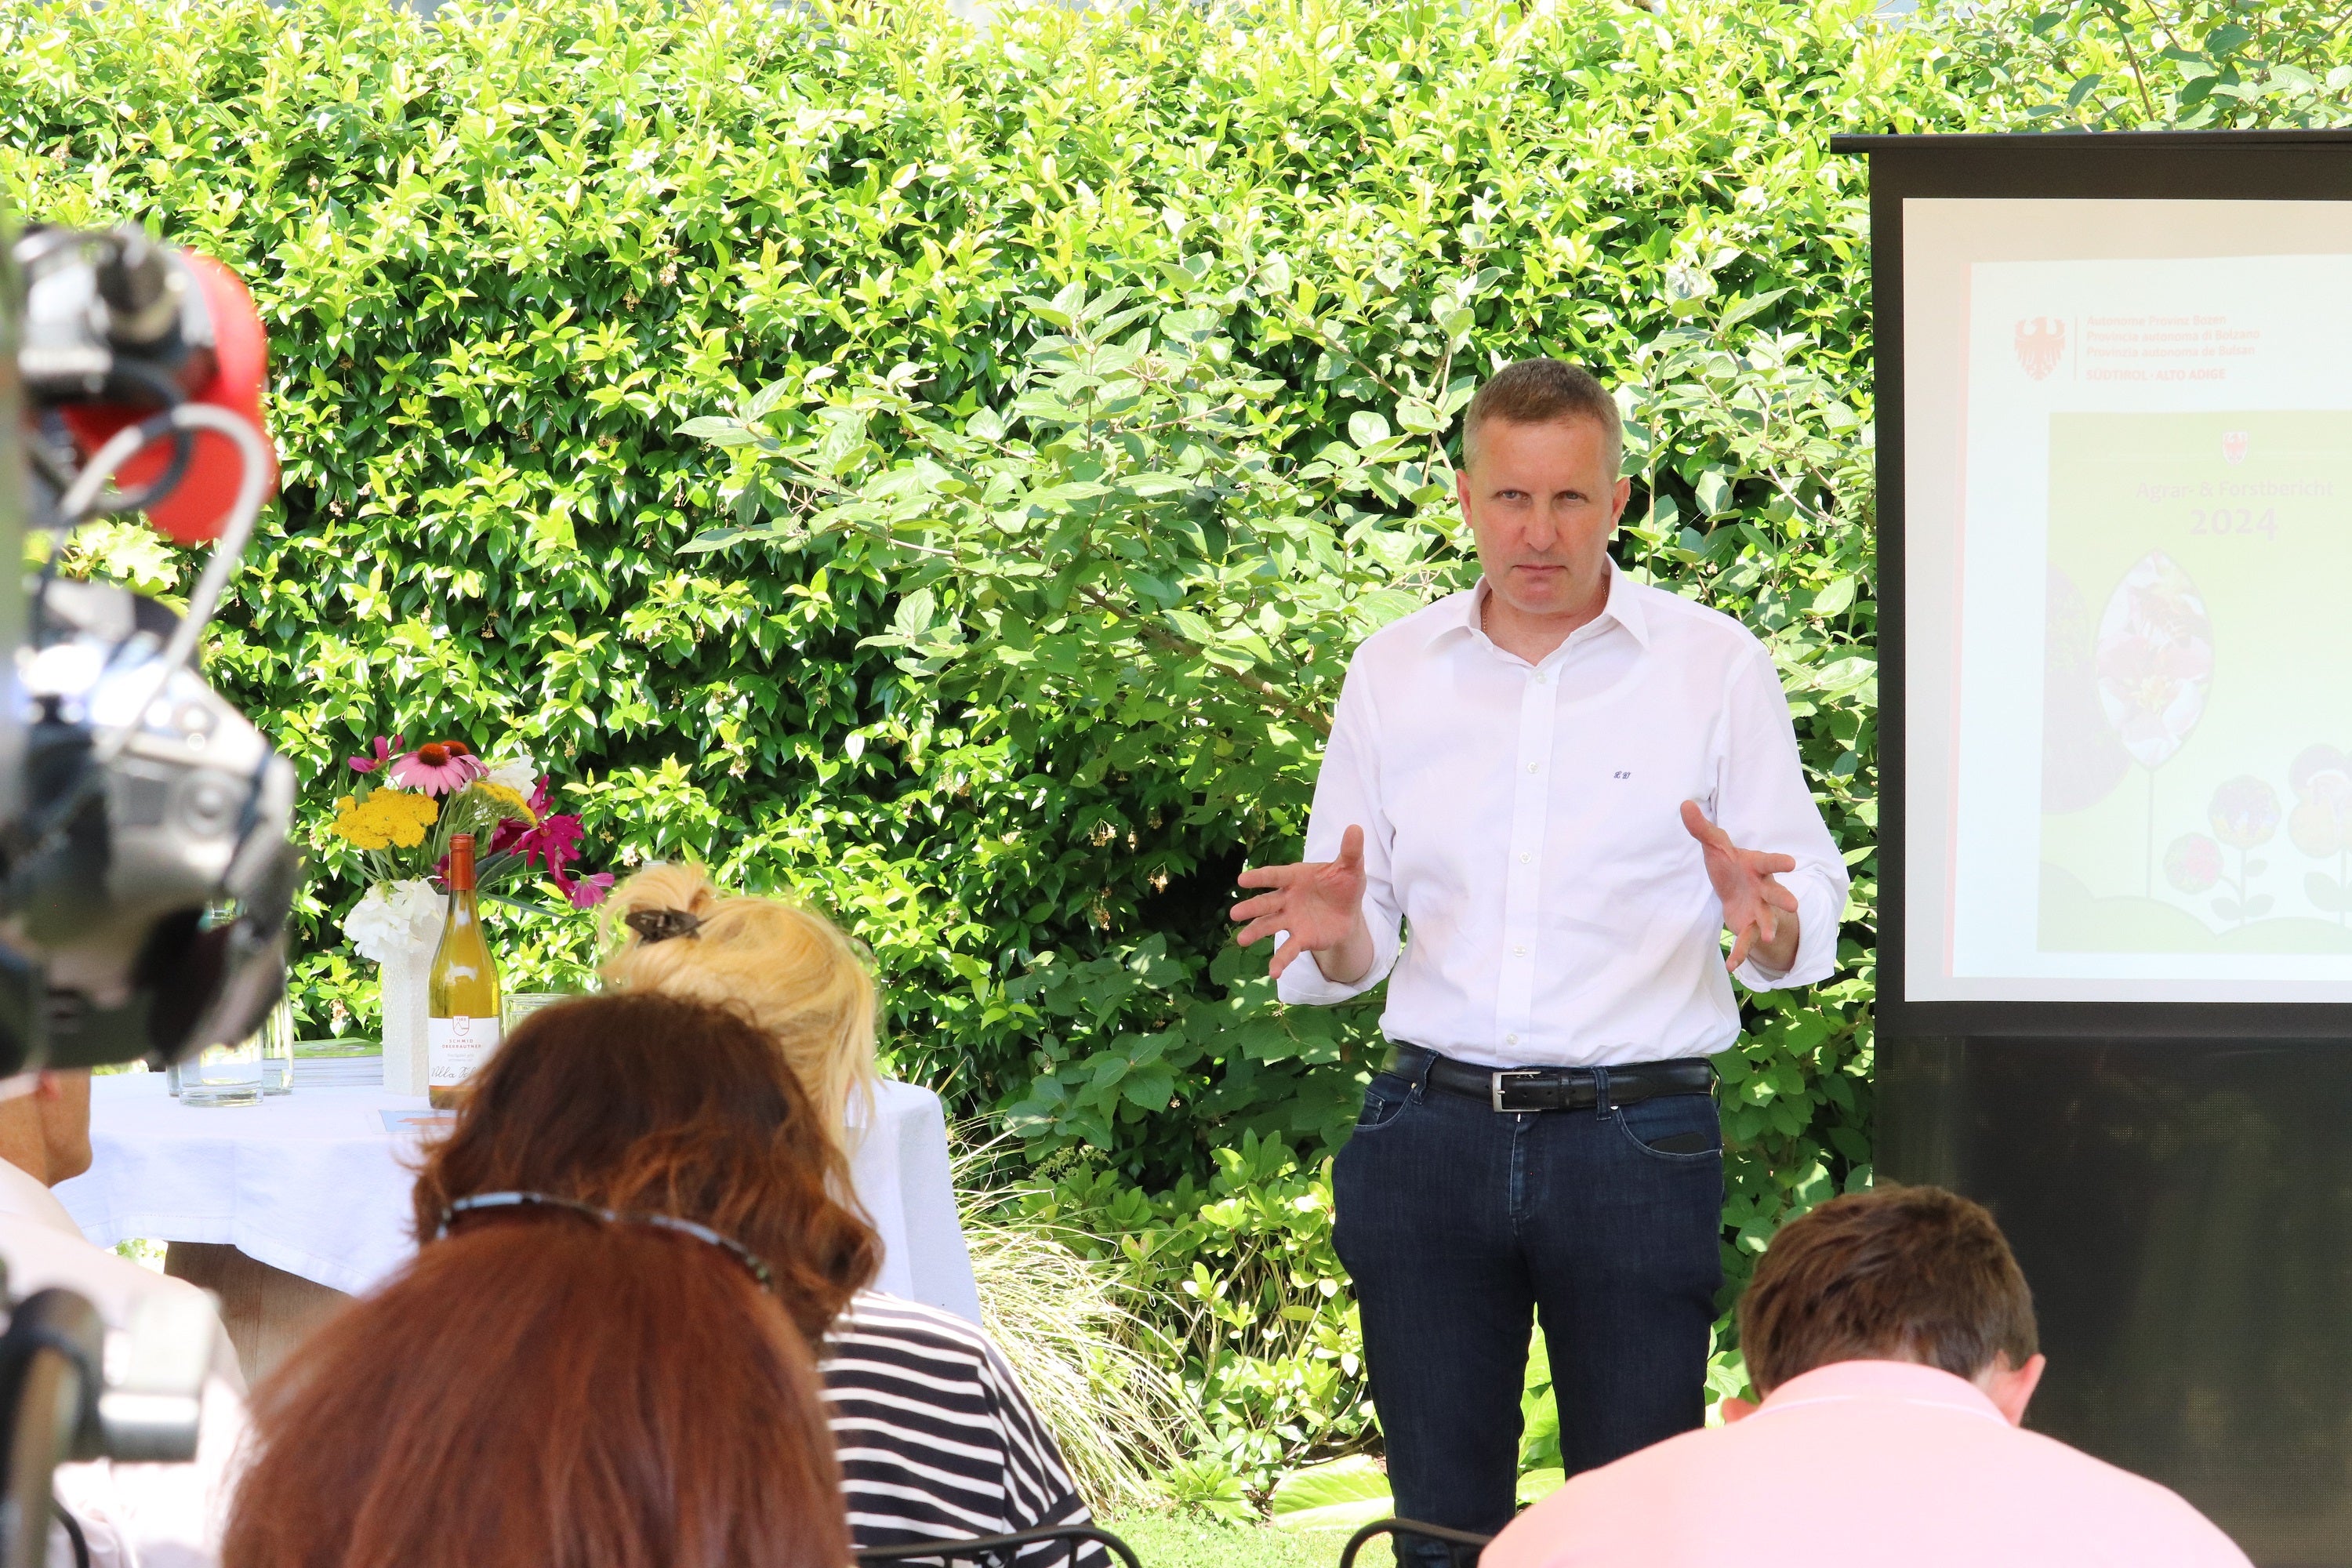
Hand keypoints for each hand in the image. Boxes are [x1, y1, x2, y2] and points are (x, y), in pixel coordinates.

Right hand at [1231, 825, 1372, 981]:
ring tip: (1241, 940)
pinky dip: (1280, 961)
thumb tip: (1356, 827)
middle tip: (1234, 913)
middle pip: (1266, 903)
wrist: (1349, 912)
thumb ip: (1350, 851)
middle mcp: (1288, 899)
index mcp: (1296, 878)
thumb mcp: (1351, 868)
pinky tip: (1273, 973)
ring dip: (1255, 932)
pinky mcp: (1300, 938)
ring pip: (1269, 926)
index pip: (1275, 876)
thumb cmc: (1343, 884)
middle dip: (1251, 908)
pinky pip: (1288, 950)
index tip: (1242, 879)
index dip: (1260, 877)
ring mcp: (1291, 919)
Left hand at [1681, 801, 1800, 972]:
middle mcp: (1763, 888)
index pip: (1769, 862)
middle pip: (1776, 893)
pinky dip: (1740, 954)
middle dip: (1784, 899)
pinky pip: (1746, 942)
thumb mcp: (1715, 844)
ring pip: (1767, 919)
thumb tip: (1684, 804)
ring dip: (1767, 928)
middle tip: (1794, 905)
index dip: (1779, 862)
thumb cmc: (1730, 863)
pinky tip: (1732, 967)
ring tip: (1767, 937)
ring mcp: (1759, 908)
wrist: (1734, 887)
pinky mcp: (1748, 925)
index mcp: (1757, 866)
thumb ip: (1701, 828)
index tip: (1792, 863)